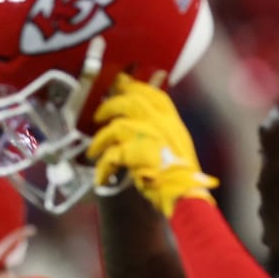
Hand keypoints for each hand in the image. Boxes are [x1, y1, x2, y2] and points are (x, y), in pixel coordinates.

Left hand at [86, 75, 217, 215]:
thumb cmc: (180, 174)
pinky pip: (112, 154)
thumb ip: (161, 131)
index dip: (136, 88)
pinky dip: (103, 166)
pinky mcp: (135, 154)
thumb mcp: (177, 144)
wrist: (184, 191)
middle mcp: (160, 124)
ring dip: (101, 139)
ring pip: (117, 126)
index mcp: (171, 121)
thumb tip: (140, 124)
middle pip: (131, 102)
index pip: (153, 95)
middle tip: (99, 115)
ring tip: (93, 150)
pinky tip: (101, 175)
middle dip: (111, 105)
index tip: (122, 85)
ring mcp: (147, 136)